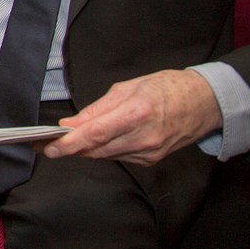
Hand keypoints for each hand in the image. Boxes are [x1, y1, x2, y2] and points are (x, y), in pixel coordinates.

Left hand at [44, 70, 222, 165]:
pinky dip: (103, 148)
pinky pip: (118, 156)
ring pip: (105, 155)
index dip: (70, 143)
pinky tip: (97, 139)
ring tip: (68, 139)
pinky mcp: (151, 160)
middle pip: (97, 149)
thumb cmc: (167, 88)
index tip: (49, 147)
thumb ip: (97, 109)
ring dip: (85, 148)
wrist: (204, 103)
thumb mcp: (128, 88)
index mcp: (137, 114)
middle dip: (70, 147)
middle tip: (46, 143)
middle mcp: (144, 138)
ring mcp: (149, 153)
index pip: (96, 134)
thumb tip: (71, 124)